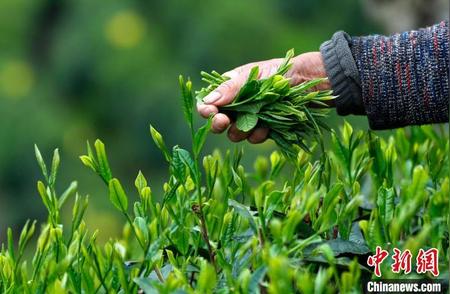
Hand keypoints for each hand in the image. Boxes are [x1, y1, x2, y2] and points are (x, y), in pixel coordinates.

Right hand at [197, 52, 331, 143]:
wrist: (309, 82)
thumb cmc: (280, 71)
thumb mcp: (252, 76)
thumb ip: (230, 89)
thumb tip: (208, 100)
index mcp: (230, 89)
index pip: (210, 102)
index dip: (206, 109)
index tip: (209, 113)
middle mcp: (238, 105)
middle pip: (218, 121)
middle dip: (219, 124)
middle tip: (224, 122)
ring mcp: (251, 118)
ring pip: (235, 133)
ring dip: (239, 131)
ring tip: (253, 123)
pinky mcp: (264, 129)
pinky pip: (254, 138)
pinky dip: (258, 134)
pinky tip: (267, 128)